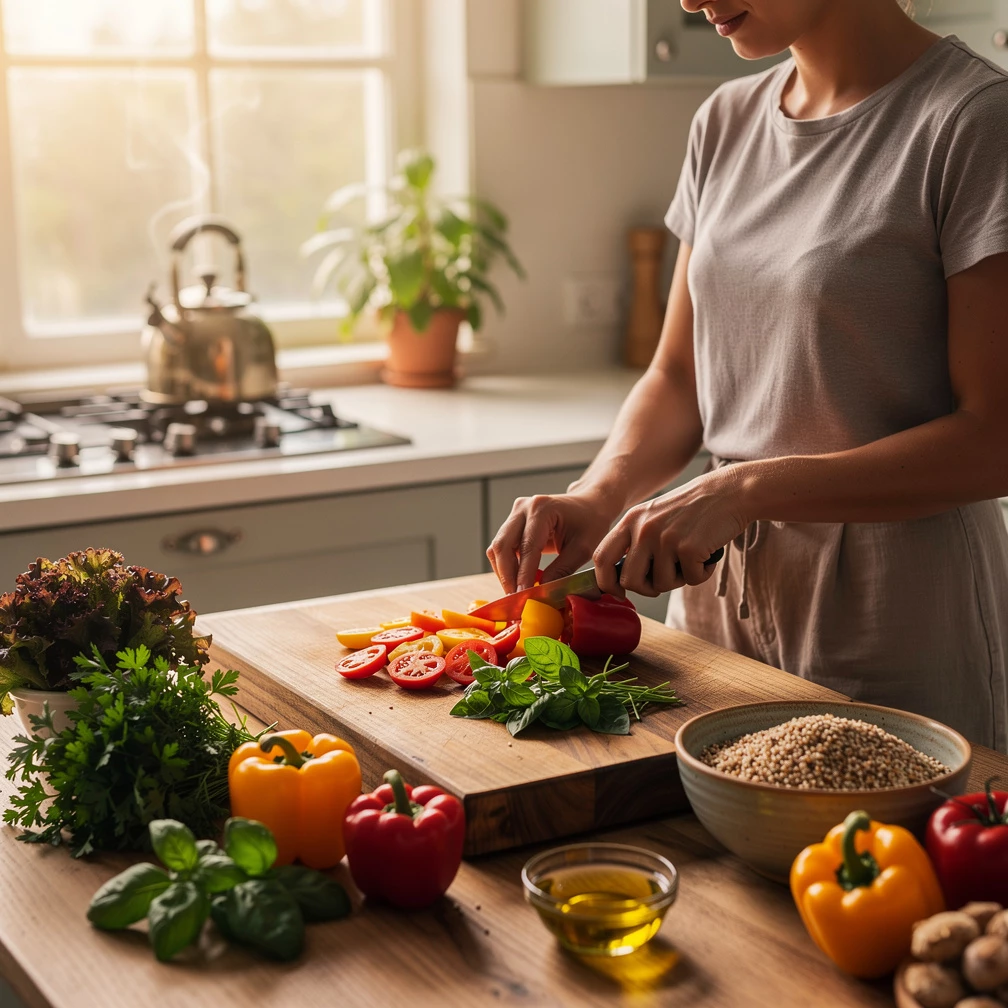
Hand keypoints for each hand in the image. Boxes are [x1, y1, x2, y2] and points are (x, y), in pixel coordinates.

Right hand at [487, 490, 618, 593]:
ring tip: (516, 592)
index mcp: (542, 509)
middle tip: (515, 599)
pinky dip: (507, 566)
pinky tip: (518, 580)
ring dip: (504, 573)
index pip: (527, 547)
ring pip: (498, 548)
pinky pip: (502, 547)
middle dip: (507, 576)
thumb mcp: (582, 549)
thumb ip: (561, 570)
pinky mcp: (513, 523)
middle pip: (502, 545)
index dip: (523, 575)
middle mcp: (523, 508)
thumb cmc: (590, 523)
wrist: (588, 505)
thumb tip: (542, 594)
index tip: (523, 596)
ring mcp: (515, 514)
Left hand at [593, 467, 750, 596]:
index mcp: (630, 521)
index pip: (602, 557)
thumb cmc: (692, 510)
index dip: (605, 581)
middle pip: (629, 581)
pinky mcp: (689, 547)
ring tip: (691, 557)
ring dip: (679, 579)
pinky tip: (707, 554)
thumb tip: (621, 579)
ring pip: (661, 584)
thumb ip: (634, 542)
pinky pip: (691, 580)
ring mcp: (665, 538)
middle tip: (665, 578)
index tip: (617, 592)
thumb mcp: (653, 516)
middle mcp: (644, 529)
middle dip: (647, 588)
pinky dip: (702, 573)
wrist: (728, 492)